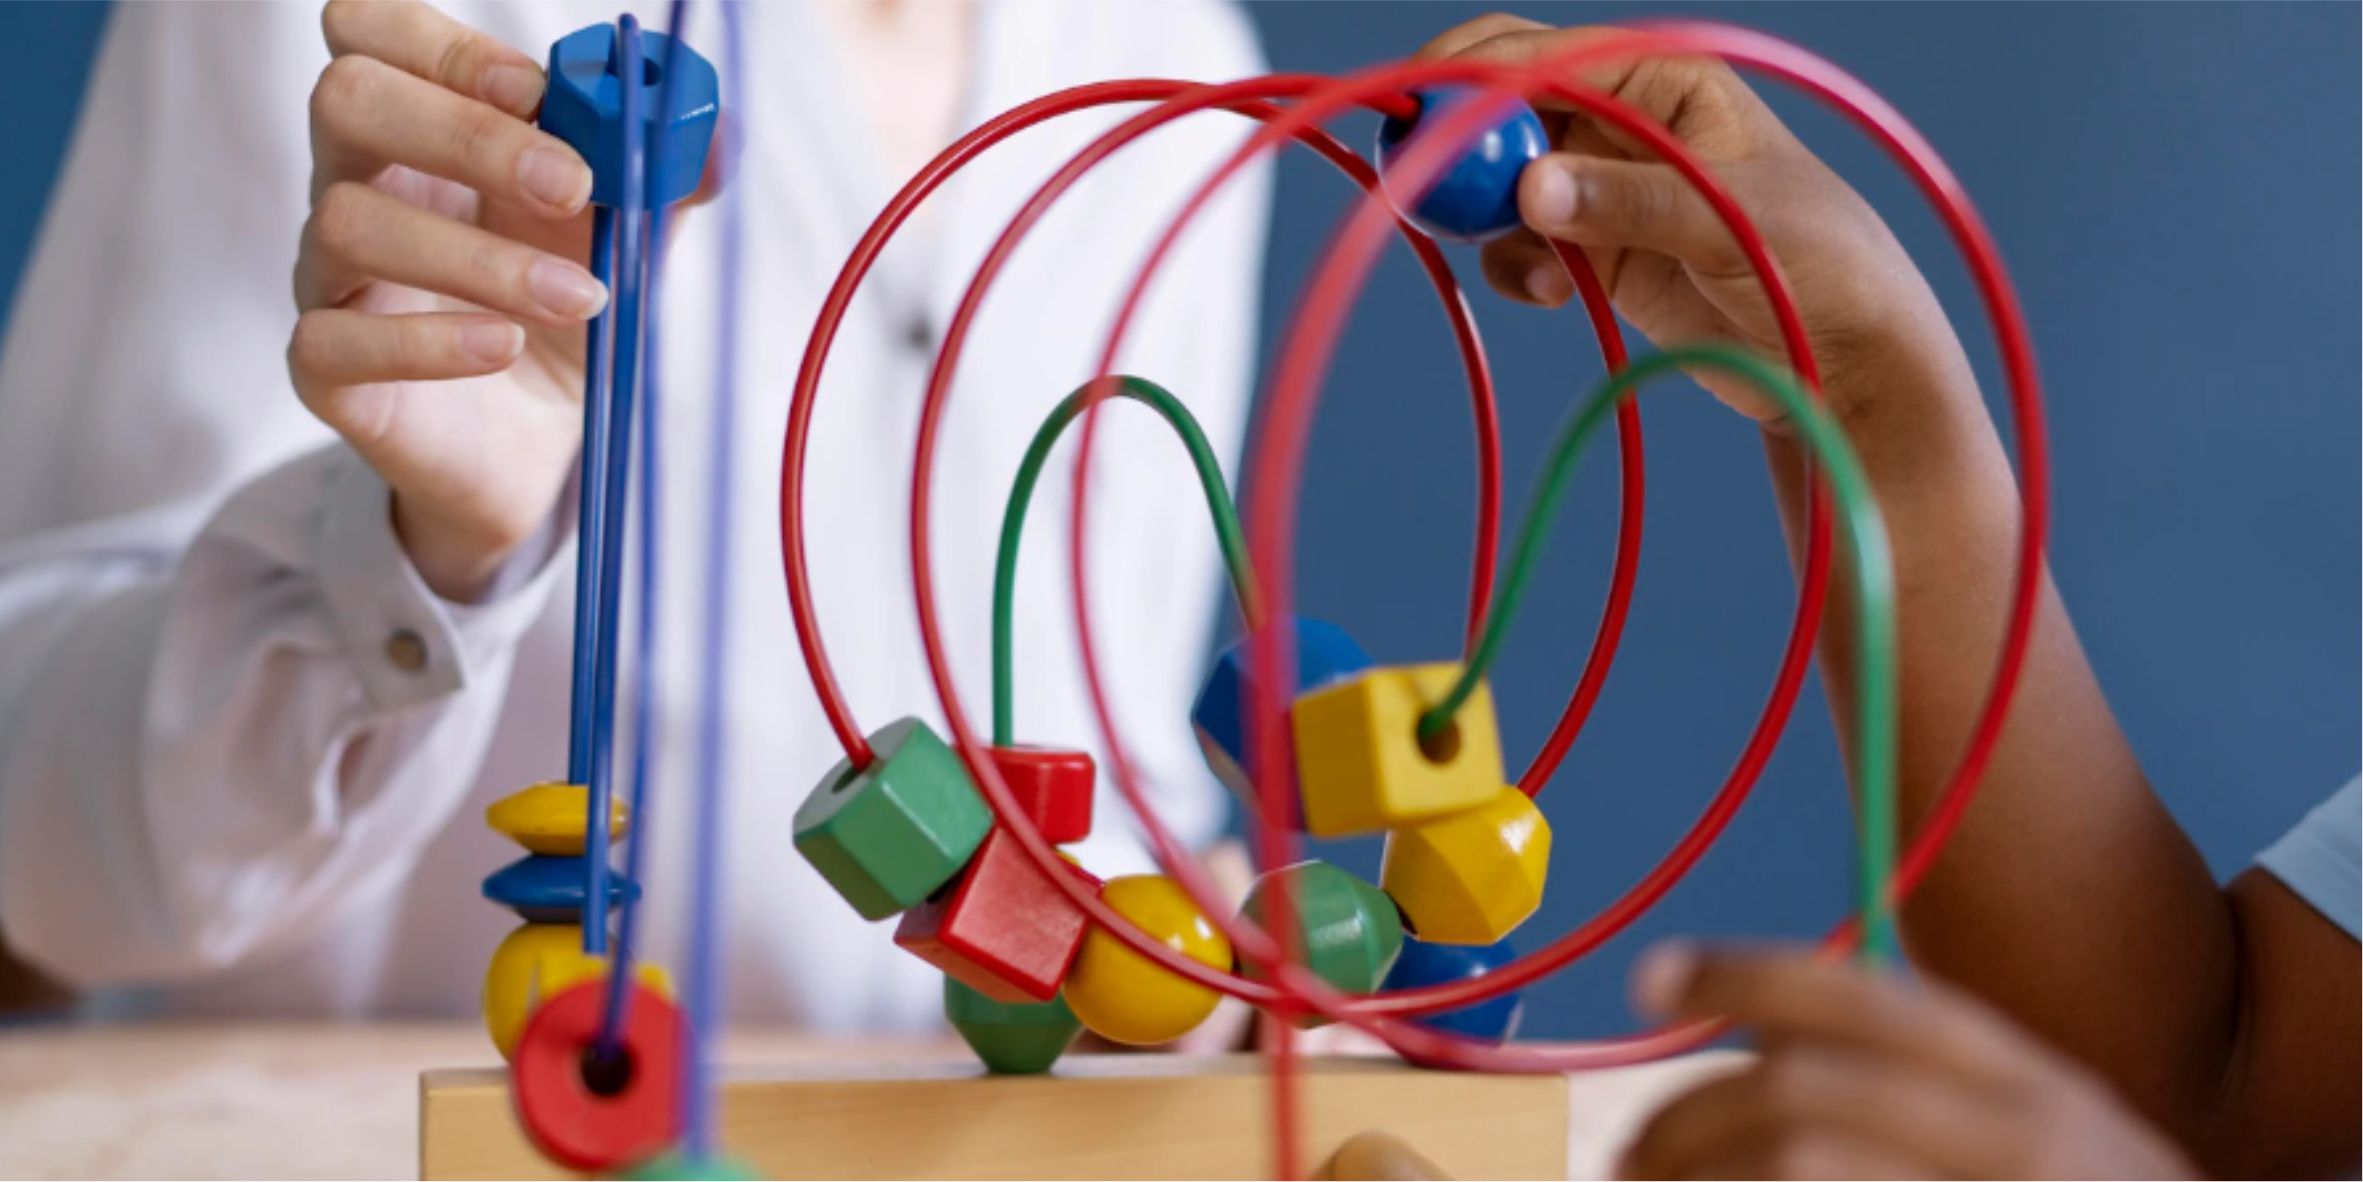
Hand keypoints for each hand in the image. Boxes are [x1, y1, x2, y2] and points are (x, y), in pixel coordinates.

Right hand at [291, 0, 603, 599]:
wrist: (543, 443)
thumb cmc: (563, 312)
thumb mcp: (625, 236)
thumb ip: (661, 178)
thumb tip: (714, 130)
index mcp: (421, 128)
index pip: (372, 32)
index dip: (444, 45)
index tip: (537, 90)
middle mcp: (357, 184)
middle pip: (348, 99)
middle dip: (468, 133)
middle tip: (571, 186)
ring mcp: (330, 276)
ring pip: (351, 222)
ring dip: (480, 256)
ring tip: (579, 299)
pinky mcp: (327, 371)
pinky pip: (336, 339)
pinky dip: (429, 340)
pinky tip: (504, 345)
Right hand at [1415, 16, 1962, 425]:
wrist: (1846, 357)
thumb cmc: (1822, 264)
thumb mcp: (1732, 222)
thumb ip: (1630, 202)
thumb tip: (1529, 189)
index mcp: (1661, 79)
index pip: (1541, 54)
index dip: (1469, 76)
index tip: (1416, 118)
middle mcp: (1622, 122)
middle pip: (1502, 109)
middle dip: (1459, 147)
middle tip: (1424, 194)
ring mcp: (1604, 187)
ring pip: (1498, 181)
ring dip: (1487, 220)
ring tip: (1534, 272)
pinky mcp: (1594, 250)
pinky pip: (1518, 243)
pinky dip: (1513, 266)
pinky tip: (1550, 295)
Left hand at [1617, 943, 2198, 1178]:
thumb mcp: (2023, 1132)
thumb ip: (1911, 1085)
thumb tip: (1758, 1059)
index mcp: (2019, 1079)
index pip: (1866, 998)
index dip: (1746, 974)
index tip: (1651, 980)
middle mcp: (2017, 1134)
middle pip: (1806, 1095)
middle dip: (1689, 1122)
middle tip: (1624, 1157)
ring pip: (1803, 1165)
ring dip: (1704, 1176)